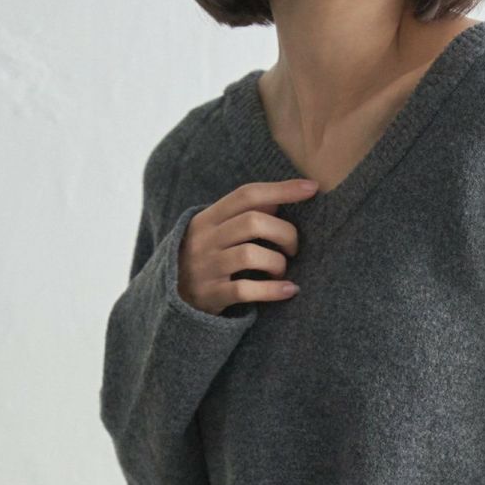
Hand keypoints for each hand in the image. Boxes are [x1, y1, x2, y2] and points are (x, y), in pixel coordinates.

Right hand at [177, 179, 320, 314]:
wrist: (172, 297)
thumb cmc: (207, 257)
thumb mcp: (217, 230)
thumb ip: (245, 213)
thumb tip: (280, 197)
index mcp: (208, 218)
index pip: (247, 194)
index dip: (282, 189)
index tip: (311, 188)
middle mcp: (205, 239)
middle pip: (253, 222)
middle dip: (284, 233)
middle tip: (292, 248)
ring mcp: (206, 267)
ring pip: (250, 255)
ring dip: (278, 263)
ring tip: (281, 270)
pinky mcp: (211, 295)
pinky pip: (245, 290)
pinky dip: (272, 290)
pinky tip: (288, 290)